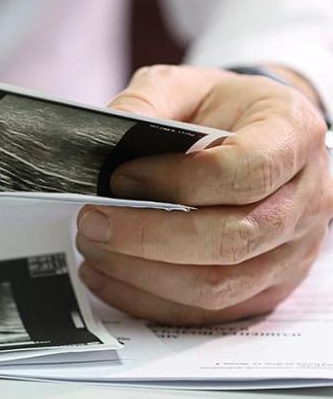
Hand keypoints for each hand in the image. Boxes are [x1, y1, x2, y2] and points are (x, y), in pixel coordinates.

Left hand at [77, 65, 332, 324]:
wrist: (255, 138)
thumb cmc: (219, 111)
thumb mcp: (184, 86)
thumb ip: (145, 104)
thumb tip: (98, 144)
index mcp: (294, 136)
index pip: (244, 172)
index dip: (175, 182)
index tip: (120, 179)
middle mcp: (307, 199)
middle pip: (229, 240)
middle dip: (146, 237)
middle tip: (91, 223)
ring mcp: (292, 252)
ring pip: (215, 287)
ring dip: (140, 275)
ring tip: (93, 249)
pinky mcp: (266, 288)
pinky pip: (205, 312)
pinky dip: (147, 300)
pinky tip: (107, 276)